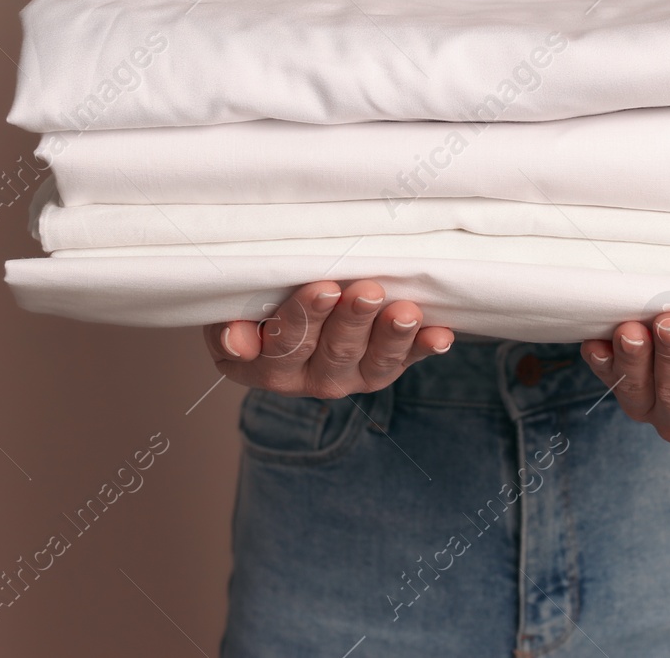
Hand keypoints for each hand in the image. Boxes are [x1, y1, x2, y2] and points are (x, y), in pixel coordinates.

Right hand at [204, 279, 454, 398]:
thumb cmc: (253, 305)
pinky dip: (423, 348)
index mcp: (265, 367)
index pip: (284, 345)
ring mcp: (349, 377)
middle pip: (333, 351)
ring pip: (373, 362)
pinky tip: (440, 335)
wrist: (279, 314)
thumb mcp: (229, 313)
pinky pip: (404, 361)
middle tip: (366, 291)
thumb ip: (229, 326)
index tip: (323, 289)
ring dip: (392, 336)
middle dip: (352, 320)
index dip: (303, 318)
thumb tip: (238, 343)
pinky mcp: (380, 369)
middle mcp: (308, 380)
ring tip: (405, 311)